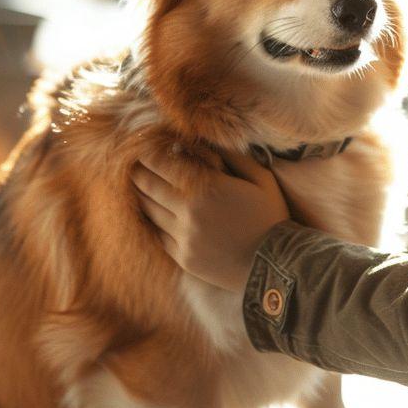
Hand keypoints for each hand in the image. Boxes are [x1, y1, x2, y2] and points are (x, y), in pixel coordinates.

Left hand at [133, 147, 290, 293]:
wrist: (275, 265)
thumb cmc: (270, 216)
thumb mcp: (260, 178)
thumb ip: (233, 157)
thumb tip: (209, 142)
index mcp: (207, 187)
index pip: (164, 164)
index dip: (150, 153)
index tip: (144, 146)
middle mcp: (188, 211)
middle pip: (149, 185)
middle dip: (138, 171)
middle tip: (133, 163)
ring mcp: (183, 237)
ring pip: (149, 210)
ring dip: (141, 194)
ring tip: (137, 184)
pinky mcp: (183, 257)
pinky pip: (158, 234)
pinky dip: (152, 220)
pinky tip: (150, 212)